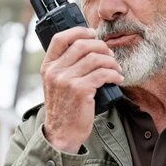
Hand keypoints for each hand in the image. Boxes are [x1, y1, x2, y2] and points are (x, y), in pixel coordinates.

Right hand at [41, 27, 122, 152]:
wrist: (62, 134)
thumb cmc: (64, 108)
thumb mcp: (56, 84)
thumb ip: (65, 67)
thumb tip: (88, 47)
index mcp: (48, 67)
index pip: (60, 38)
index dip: (79, 31)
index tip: (93, 33)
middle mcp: (55, 72)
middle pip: (82, 45)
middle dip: (101, 47)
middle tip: (110, 54)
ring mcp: (66, 81)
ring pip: (95, 59)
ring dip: (111, 62)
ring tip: (116, 69)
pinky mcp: (80, 91)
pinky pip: (102, 74)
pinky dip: (114, 74)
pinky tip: (118, 79)